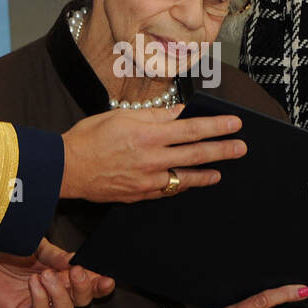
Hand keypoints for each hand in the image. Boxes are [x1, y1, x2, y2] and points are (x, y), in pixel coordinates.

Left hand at [0, 237, 114, 307]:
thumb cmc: (8, 248)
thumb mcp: (37, 246)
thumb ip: (58, 255)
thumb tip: (80, 261)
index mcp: (63, 274)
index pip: (89, 284)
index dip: (100, 284)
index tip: (107, 278)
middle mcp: (54, 291)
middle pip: (82, 301)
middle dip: (85, 288)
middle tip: (75, 271)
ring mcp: (38, 304)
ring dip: (60, 293)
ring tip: (45, 275)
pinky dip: (40, 298)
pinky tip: (33, 282)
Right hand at [59, 104, 245, 202]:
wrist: (66, 169)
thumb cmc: (89, 137)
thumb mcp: (121, 117)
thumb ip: (154, 116)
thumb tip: (179, 113)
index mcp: (148, 136)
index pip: (192, 129)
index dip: (216, 127)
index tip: (235, 124)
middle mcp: (152, 160)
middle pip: (196, 155)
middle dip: (222, 151)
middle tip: (241, 148)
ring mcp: (147, 181)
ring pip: (186, 177)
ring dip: (207, 174)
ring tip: (221, 171)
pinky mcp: (140, 195)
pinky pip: (168, 190)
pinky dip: (183, 185)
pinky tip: (192, 182)